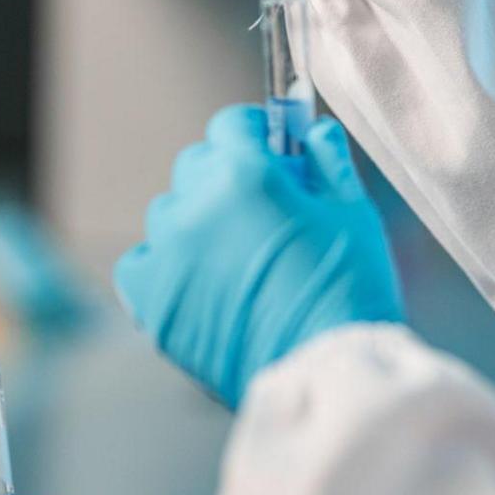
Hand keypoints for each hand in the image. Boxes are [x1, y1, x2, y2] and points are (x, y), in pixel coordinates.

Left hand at [115, 106, 404, 407]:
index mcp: (244, 174)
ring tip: (236, 256)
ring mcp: (167, 255)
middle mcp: (195, 206)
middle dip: (226, 175)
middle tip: (261, 209)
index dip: (255, 134)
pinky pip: (142, 262)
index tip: (270, 151)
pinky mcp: (152, 301)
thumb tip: (311, 133)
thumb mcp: (352, 210)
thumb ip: (327, 160)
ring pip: (170, 213)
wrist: (326, 370)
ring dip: (197, 221)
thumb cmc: (347, 287)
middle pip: (196, 165)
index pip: (231, 125)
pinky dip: (166, 265)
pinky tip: (201, 280)